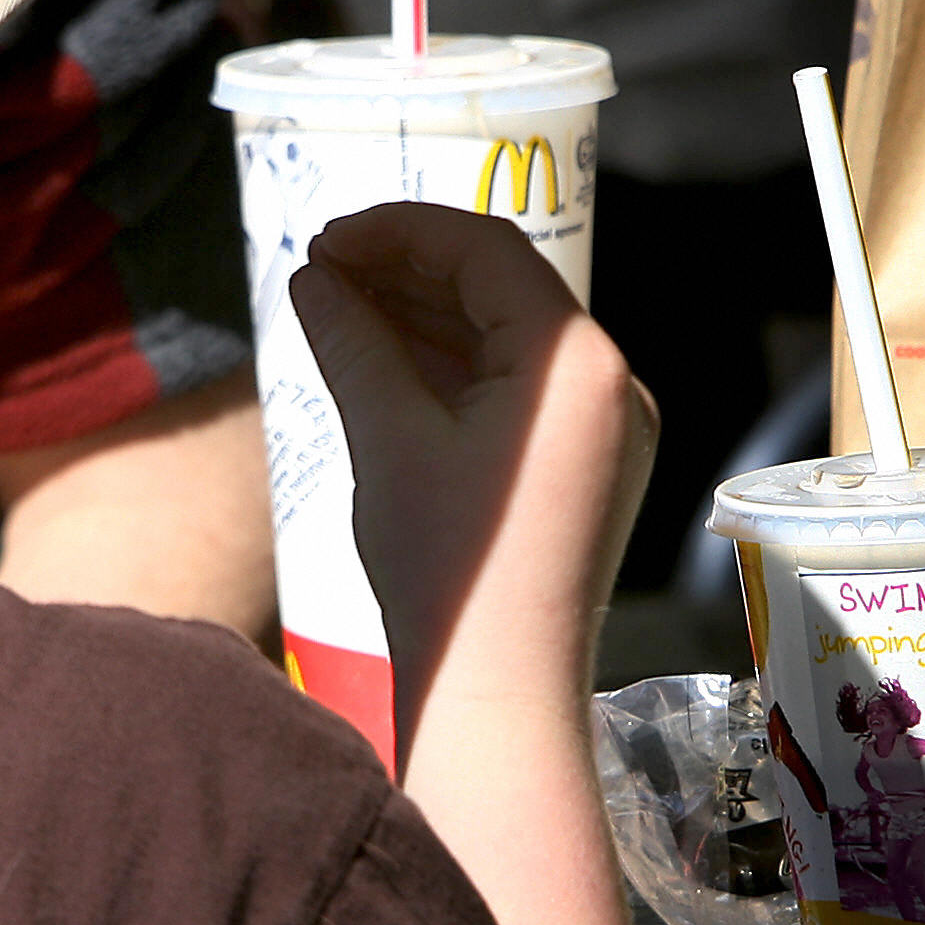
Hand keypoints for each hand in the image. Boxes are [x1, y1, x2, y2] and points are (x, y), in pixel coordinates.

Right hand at [293, 204, 655, 750]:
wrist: (499, 692)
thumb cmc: (447, 573)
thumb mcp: (386, 436)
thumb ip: (352, 340)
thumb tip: (313, 280)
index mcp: (576, 365)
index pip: (485, 250)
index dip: (397, 231)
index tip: (325, 239)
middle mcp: (611, 386)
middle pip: (502, 288)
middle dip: (407, 270)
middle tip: (321, 268)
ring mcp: (607, 431)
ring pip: (507, 340)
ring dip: (424, 316)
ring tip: (337, 308)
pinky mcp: (588, 469)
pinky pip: (519, 391)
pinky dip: (454, 368)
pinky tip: (385, 362)